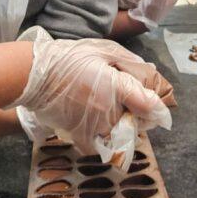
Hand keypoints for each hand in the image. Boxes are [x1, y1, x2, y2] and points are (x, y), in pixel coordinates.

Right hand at [8, 36, 172, 154]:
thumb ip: (129, 62)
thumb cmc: (69, 58)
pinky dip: (102, 143)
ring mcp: (95, 127)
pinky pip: (98, 147)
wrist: (35, 75)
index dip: (159, 110)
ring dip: (121, 127)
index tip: (161, 112)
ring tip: (110, 111)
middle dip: (137, 115)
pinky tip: (100, 132)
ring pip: (120, 134)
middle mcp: (110, 112)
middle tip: (129, 102)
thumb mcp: (103, 50)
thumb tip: (149, 71)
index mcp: (118, 88)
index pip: (150, 106)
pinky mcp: (80, 135)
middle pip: (137, 122)